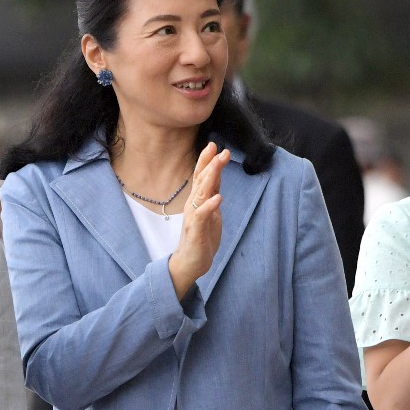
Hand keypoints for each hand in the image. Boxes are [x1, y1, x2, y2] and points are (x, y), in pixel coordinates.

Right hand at [168, 142, 229, 298]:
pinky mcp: (195, 231)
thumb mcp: (211, 212)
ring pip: (201, 194)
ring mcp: (193, 217)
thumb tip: (217, 177)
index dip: (208, 161)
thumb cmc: (201, 237)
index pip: (202, 177)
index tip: (216, 146)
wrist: (190, 262)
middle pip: (200, 181)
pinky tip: (218, 198)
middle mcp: (194, 205)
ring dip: (209, 178)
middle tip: (218, 149)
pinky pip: (201, 216)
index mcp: (198, 201)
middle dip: (209, 164)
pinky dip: (209, 206)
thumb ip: (212, 195)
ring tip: (217, 165)